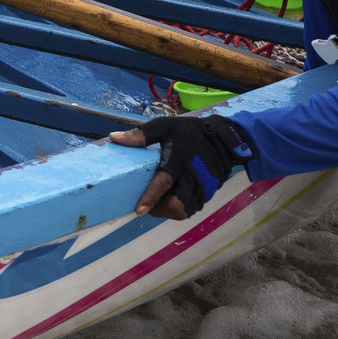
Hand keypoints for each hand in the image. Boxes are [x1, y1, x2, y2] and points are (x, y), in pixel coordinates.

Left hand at [109, 116, 255, 219]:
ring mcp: (201, 189)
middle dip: (158, 208)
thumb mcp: (165, 127)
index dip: (150, 198)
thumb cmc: (191, 132)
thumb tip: (114, 138)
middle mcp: (191, 179)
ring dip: (168, 209)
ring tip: (158, 198)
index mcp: (177, 162)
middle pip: (174, 205)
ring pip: (182, 211)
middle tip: (146, 201)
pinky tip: (171, 196)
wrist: (222, 139)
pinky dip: (178, 207)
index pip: (163, 184)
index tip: (139, 210)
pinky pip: (189, 208)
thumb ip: (140, 135)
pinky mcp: (207, 194)